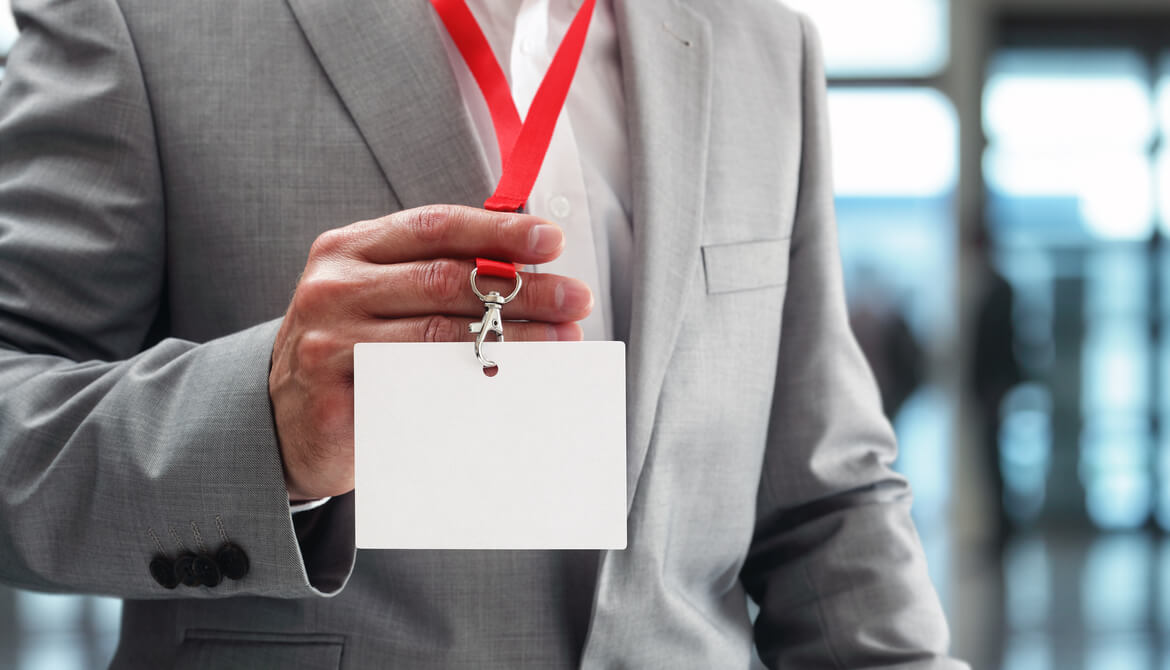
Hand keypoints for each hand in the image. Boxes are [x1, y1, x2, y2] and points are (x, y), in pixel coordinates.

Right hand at [269, 205, 592, 499]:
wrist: (281, 420)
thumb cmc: (348, 348)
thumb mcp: (375, 295)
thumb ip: (431, 274)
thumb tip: (526, 267)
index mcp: (349, 249)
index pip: (434, 227)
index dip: (497, 231)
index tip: (551, 240)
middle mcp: (334, 288)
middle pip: (446, 280)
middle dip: (522, 289)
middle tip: (576, 298)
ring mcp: (330, 343)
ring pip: (439, 335)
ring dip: (514, 338)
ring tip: (562, 341)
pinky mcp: (335, 398)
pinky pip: (420, 389)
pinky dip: (474, 384)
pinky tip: (515, 382)